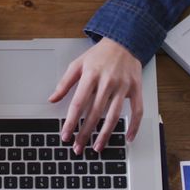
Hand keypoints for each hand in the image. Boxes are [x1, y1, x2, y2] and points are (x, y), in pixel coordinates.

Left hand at [47, 37, 143, 153]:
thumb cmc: (99, 55)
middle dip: (85, 132)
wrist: (124, 41)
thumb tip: (52, 99)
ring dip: (105, 134)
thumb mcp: (77, 64)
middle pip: (94, 113)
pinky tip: (128, 138)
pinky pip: (137, 111)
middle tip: (78, 147)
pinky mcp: (136, 89)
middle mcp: (107, 82)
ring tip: (97, 148)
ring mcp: (123, 86)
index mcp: (91, 75)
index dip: (71, 121)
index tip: (65, 135)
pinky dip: (134, 126)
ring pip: (114, 115)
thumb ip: (65, 83)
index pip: (78, 103)